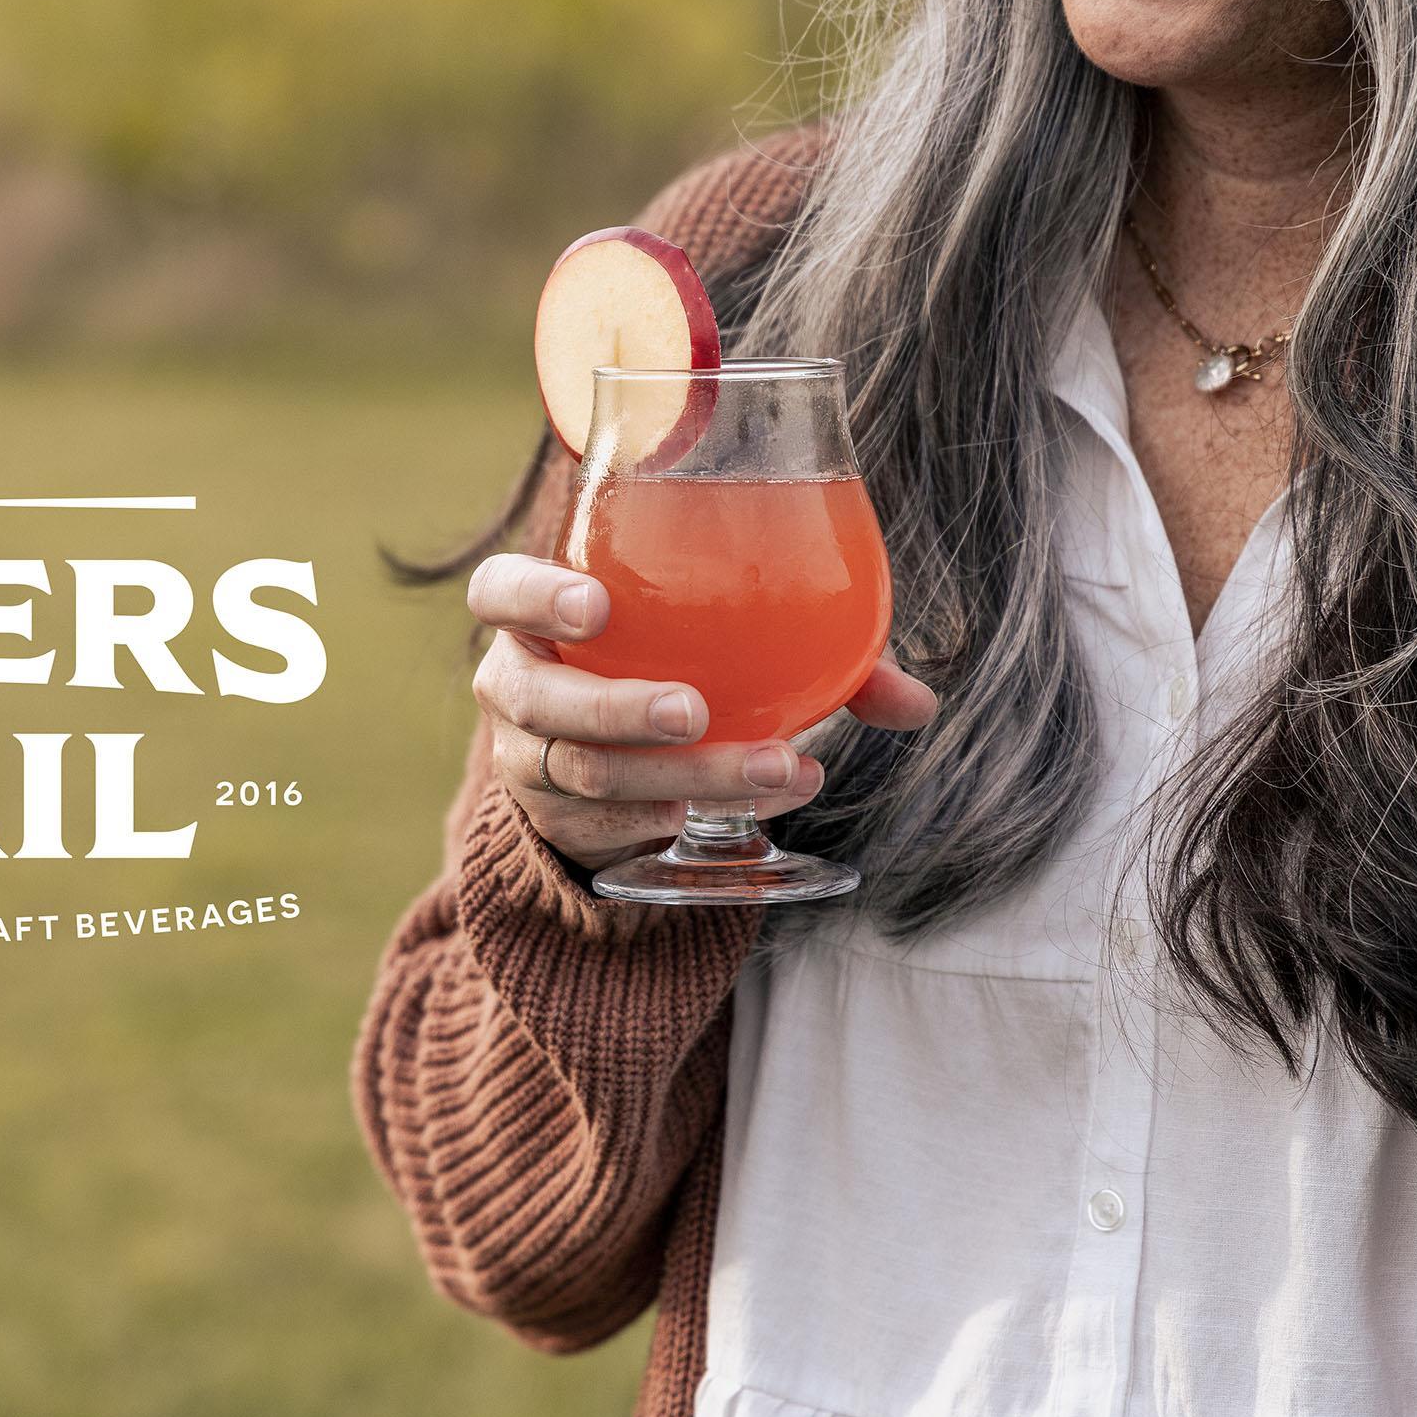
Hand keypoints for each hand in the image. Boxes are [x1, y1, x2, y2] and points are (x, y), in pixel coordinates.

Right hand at [466, 553, 938, 871]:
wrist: (601, 767)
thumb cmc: (665, 669)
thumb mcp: (708, 646)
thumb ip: (811, 659)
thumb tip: (917, 702)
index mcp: (533, 617)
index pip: (500, 591)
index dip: (535, 596)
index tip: (597, 605)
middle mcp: (516, 687)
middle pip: (546, 699)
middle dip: (620, 707)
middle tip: (695, 710)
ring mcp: (526, 761)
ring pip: (589, 773)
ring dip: (686, 773)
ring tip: (772, 769)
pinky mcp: (557, 823)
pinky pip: (612, 825)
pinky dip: (677, 815)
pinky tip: (741, 809)